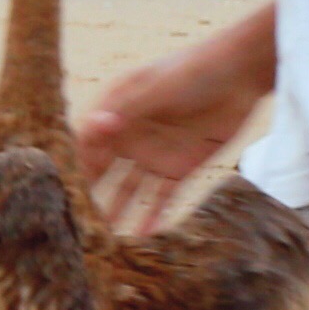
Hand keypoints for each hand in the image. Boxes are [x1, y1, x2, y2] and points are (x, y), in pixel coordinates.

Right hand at [76, 19, 270, 233]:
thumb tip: (92, 126)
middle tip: (79, 224)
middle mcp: (130, 134)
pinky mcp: (181, 167)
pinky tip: (142, 238)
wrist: (241, 73)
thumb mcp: (157, 88)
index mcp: (116, 109)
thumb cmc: (194, 69)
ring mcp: (154, 153)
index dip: (75, 165)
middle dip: (90, 195)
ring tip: (107, 240)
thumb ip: (126, 110)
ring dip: (118, 211)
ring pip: (129, 189)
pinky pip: (163, 198)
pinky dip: (153, 216)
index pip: (87, 142)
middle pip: (102, 170)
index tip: (66, 191)